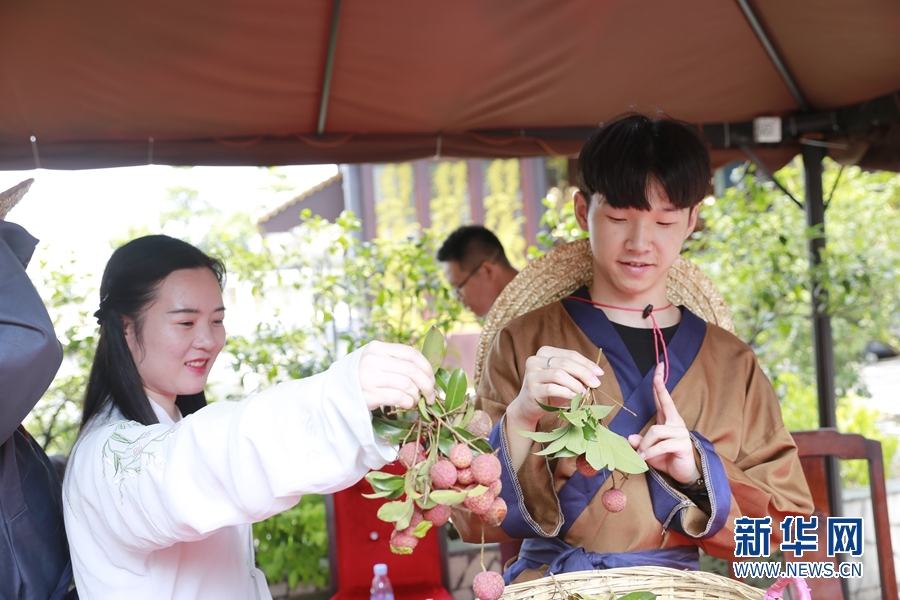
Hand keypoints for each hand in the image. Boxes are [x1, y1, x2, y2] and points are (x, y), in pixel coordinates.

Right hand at [358, 341, 434, 410]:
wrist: (338, 393)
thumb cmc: (365, 378)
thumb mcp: (378, 362)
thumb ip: (398, 362)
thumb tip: (430, 375)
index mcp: (377, 348)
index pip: (410, 353)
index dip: (426, 367)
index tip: (432, 379)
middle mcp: (372, 360)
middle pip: (411, 370)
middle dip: (427, 384)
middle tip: (431, 395)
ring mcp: (368, 377)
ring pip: (407, 385)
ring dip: (417, 396)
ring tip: (416, 401)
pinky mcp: (368, 395)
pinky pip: (398, 397)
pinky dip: (408, 402)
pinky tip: (408, 405)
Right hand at [507, 346, 603, 428]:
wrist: (527, 407)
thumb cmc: (548, 391)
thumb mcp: (563, 378)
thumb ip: (575, 373)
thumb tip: (595, 375)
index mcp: (544, 352)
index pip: (570, 354)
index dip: (587, 363)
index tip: (600, 373)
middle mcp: (535, 360)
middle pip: (565, 363)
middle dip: (584, 373)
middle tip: (596, 383)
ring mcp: (531, 374)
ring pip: (558, 374)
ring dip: (575, 383)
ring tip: (584, 392)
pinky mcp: (531, 389)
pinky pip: (552, 388)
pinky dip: (566, 392)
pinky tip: (574, 397)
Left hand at [628, 363, 699, 484]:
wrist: (684, 475)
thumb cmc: (667, 459)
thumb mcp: (648, 450)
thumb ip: (639, 442)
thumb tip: (629, 438)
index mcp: (668, 420)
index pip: (663, 398)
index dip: (660, 382)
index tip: (660, 366)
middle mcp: (676, 422)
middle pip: (664, 403)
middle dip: (660, 386)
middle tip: (657, 370)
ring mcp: (681, 432)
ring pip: (655, 431)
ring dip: (645, 444)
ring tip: (641, 455)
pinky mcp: (683, 444)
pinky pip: (660, 445)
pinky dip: (650, 452)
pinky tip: (645, 458)